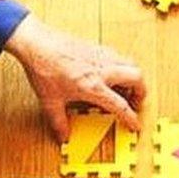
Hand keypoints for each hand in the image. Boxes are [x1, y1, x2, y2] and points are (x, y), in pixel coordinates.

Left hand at [7, 15, 145, 140]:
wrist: (37, 43)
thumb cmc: (44, 68)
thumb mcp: (50, 101)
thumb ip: (58, 122)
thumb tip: (62, 135)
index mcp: (93, 86)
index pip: (121, 105)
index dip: (131, 118)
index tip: (135, 124)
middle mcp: (102, 70)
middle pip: (137, 78)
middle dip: (141, 92)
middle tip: (135, 102)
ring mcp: (102, 56)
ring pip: (131, 64)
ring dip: (133, 77)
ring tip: (124, 88)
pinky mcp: (97, 47)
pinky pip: (119, 56)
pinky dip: (122, 66)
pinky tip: (110, 73)